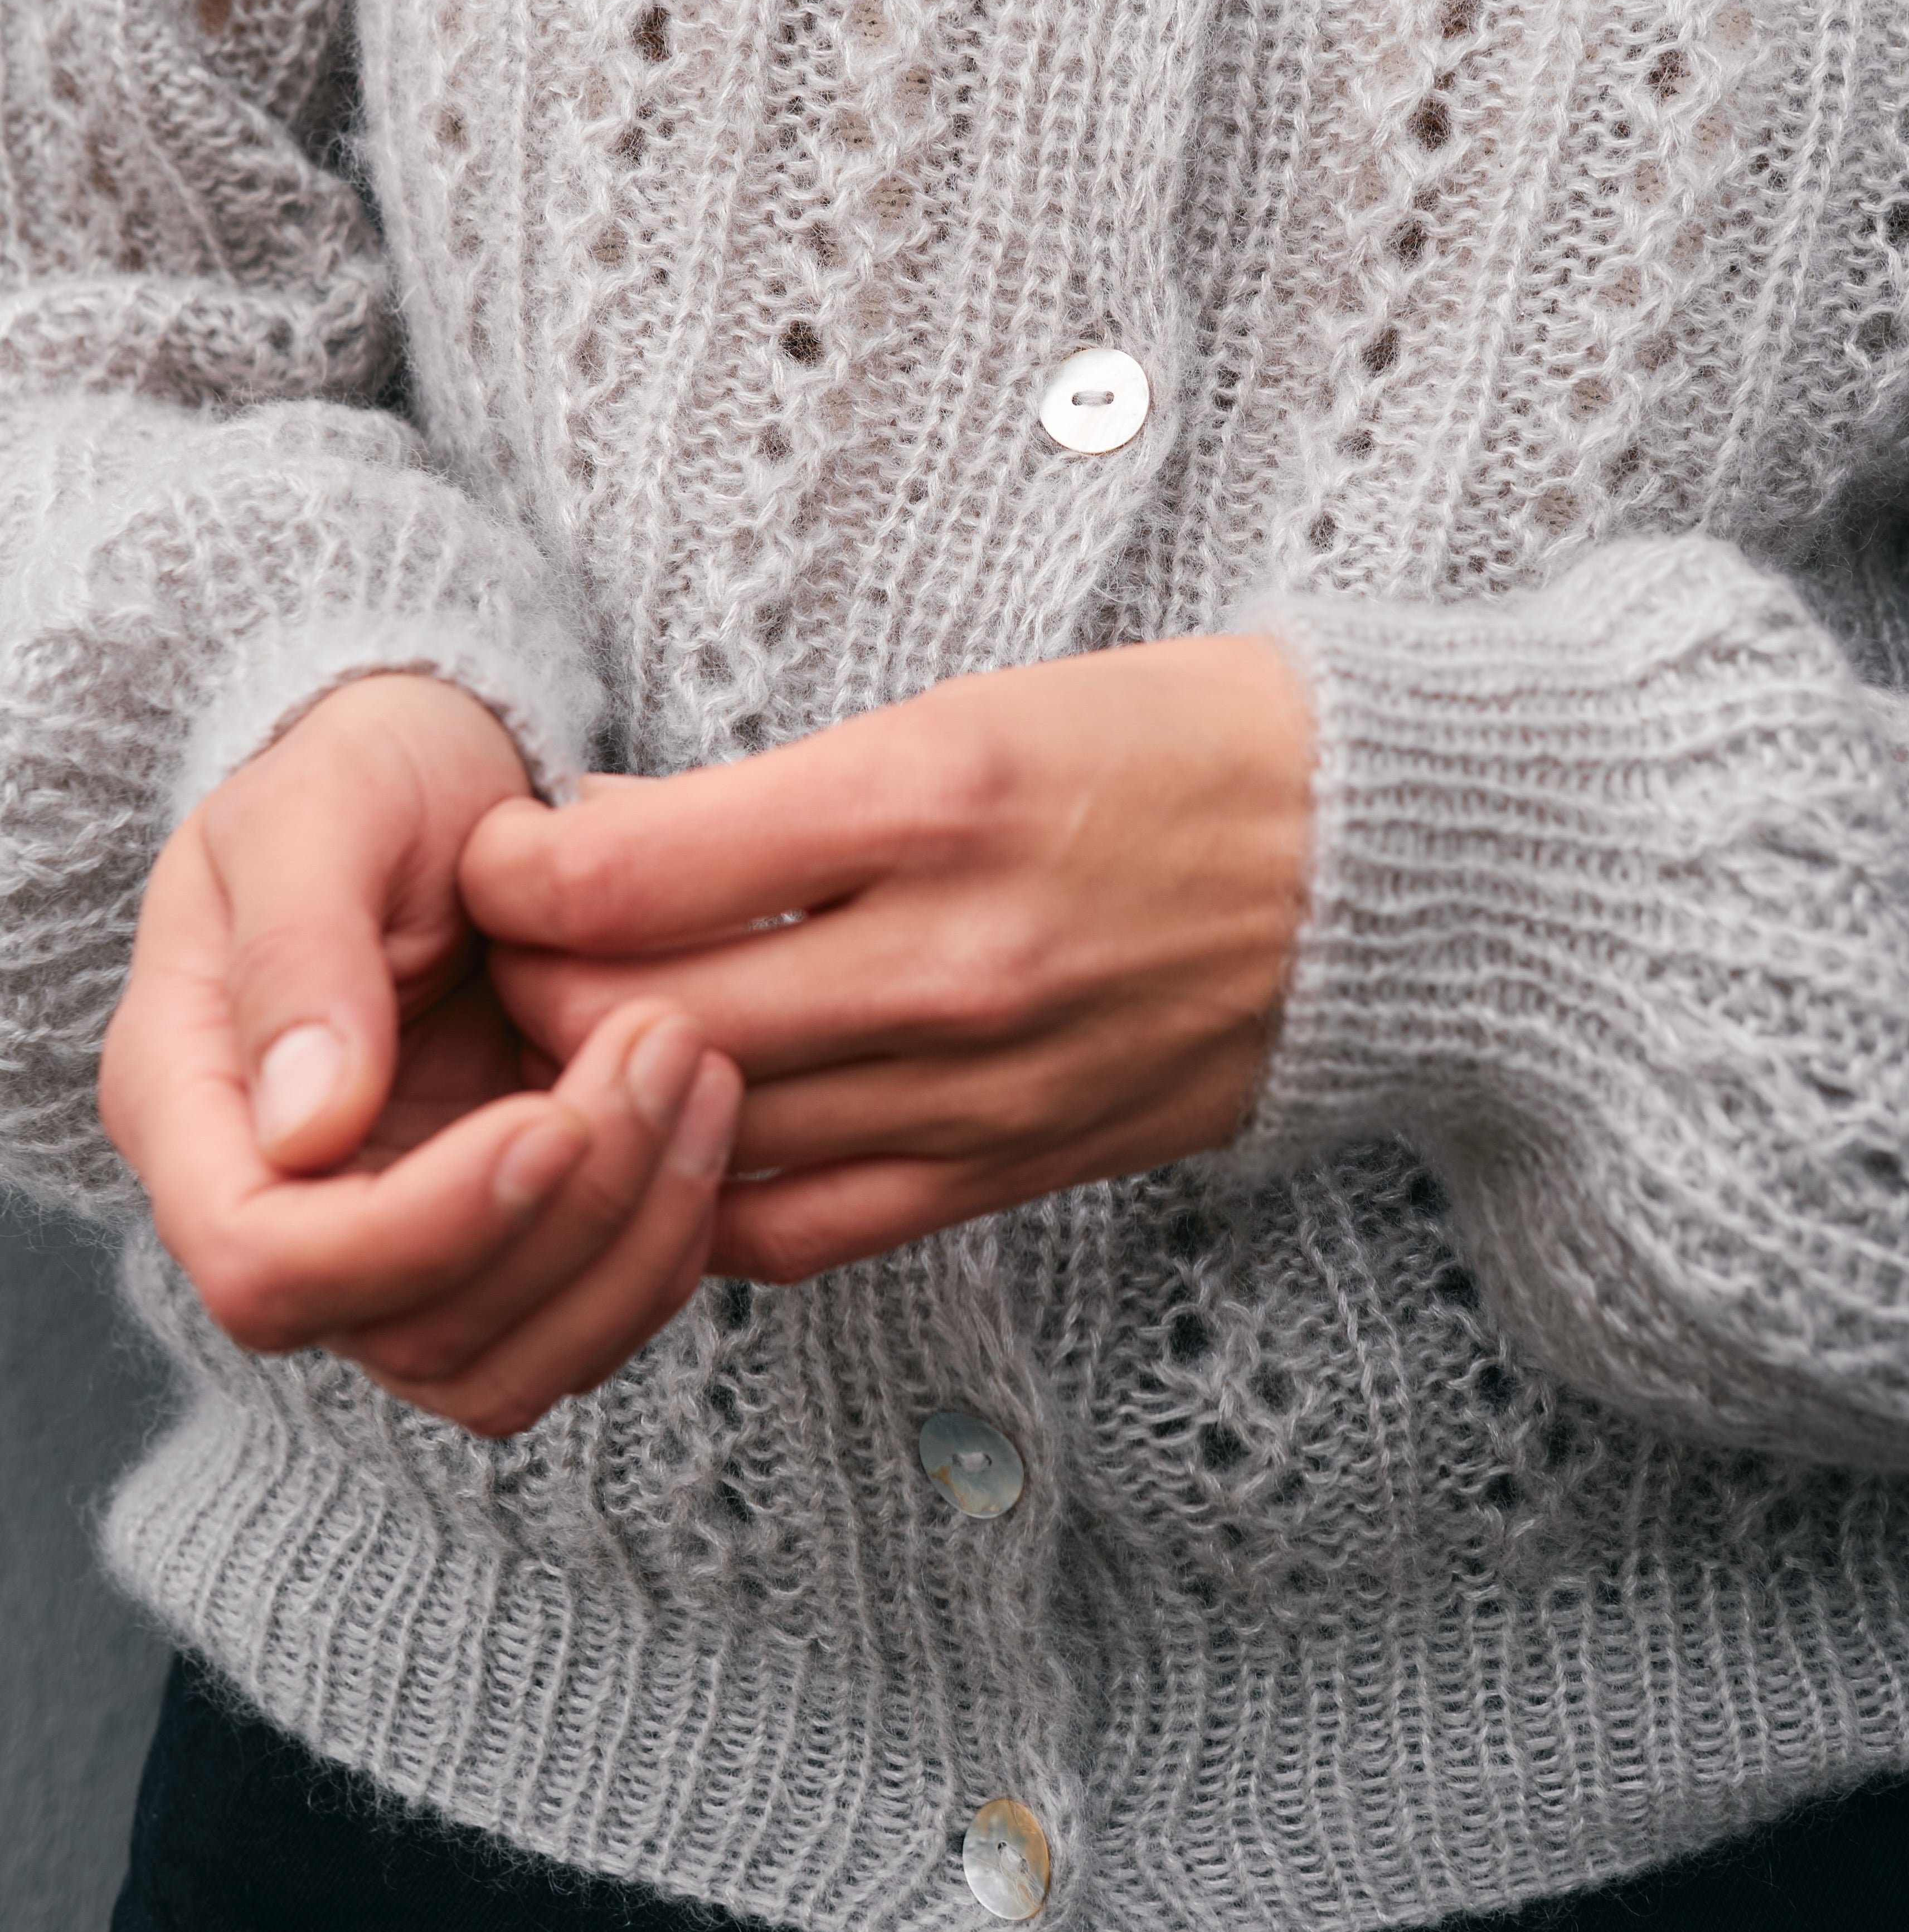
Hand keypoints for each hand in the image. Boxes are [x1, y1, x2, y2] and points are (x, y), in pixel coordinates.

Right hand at [99, 673, 741, 1435]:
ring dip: (635, 1246)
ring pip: (508, 1364)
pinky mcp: (504, 1241)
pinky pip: (580, 1326)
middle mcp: (286, 1207)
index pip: (269, 1264)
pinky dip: (664, 1251)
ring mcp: (397, 1243)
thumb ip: (301, 956)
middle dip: (568, 1216)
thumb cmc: (369, 774)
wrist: (450, 776)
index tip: (552, 1117)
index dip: (420, 1228)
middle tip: (672, 1044)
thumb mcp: (318, 810)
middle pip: (409, 1330)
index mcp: (194, 1107)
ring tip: (707, 1073)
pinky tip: (712, 1121)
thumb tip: (302, 1131)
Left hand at [461, 637, 1311, 1282]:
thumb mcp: (981, 704)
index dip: (517, 867)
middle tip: (515, 952)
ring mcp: (988, 1083)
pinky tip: (684, 1147)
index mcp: (936, 796)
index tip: (498, 850)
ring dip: (609, 1096)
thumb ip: (788, 791)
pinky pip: (814, 1227)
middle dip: (536, 989)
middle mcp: (951, 955)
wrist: (1386, 868)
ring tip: (580, 1044)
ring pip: (713, 1132)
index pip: (633, 871)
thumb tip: (606, 835)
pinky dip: (717, 1199)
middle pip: (646, 1019)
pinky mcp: (1021, 1165)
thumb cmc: (1184, 746)